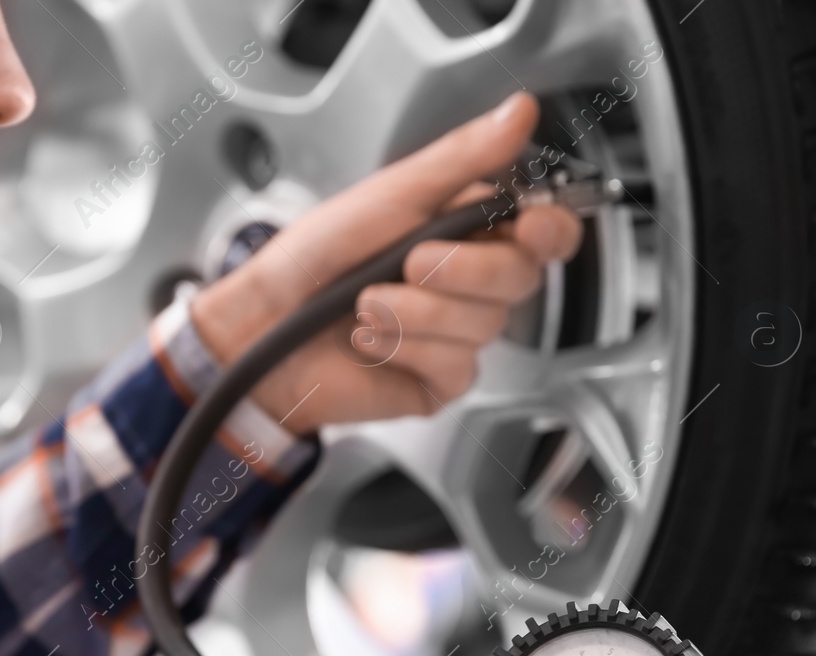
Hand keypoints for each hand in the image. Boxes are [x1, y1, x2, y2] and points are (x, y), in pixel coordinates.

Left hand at [190, 91, 582, 434]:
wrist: (267, 322)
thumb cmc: (318, 256)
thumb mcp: (392, 193)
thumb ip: (462, 158)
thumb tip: (519, 115)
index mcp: (470, 230)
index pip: (546, 233)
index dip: (548, 231)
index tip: (526, 226)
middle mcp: (471, 283)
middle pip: (520, 279)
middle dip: (461, 270)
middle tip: (407, 262)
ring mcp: (458, 335)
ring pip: (484, 326)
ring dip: (415, 312)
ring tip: (366, 303)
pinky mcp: (439, 381)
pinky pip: (455, 366)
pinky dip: (404, 347)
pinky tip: (369, 339)